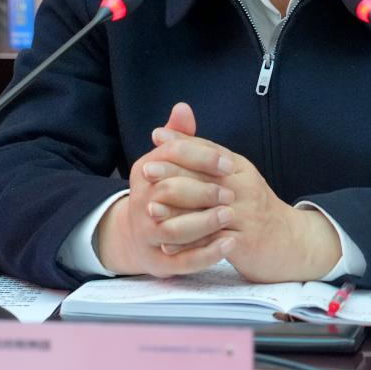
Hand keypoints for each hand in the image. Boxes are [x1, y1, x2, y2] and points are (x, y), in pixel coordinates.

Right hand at [95, 102, 235, 276]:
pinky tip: (229, 244)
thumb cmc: (163, 191)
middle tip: (231, 194)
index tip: (229, 163)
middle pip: (168, 193)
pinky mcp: (157, 261)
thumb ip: (179, 137)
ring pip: (173, 230)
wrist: (139, 235)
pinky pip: (181, 261)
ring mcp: (146, 234)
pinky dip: (206, 254)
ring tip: (230, 216)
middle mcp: (140, 202)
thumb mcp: (167, 162)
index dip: (201, 158)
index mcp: (144, 172)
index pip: (170, 156)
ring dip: (204, 223)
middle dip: (202, 192)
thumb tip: (183, 107)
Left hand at [147, 108, 342, 282]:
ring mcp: (246, 213)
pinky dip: (189, 242)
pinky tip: (168, 243)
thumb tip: (168, 135)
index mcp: (240, 168)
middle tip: (146, 171)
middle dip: (174, 171)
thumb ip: (205, 156)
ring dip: (177, 208)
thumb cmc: (252, 207)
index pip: (210, 150)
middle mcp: (244, 187)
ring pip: (207, 207)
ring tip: (151, 208)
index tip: (155, 139)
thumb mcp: (234, 176)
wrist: (288, 242)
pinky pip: (212, 240)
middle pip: (206, 174)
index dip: (182, 144)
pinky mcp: (245, 240)